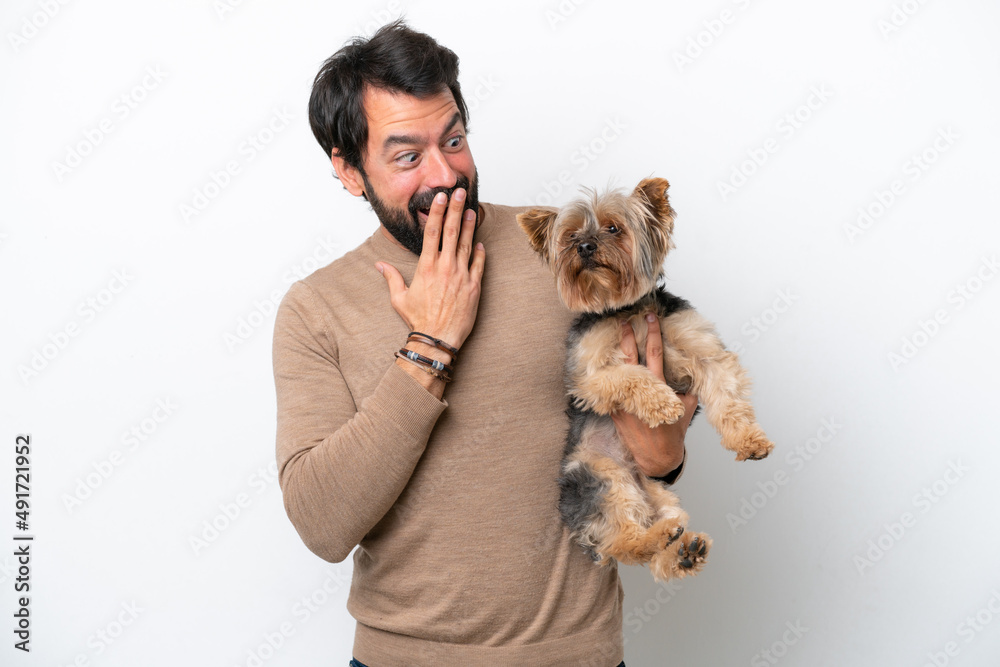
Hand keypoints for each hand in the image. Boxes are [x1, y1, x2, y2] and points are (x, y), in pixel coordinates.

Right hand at [375, 188, 485, 351]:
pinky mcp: (474, 287)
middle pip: (452, 232)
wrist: (437, 339)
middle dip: (456, 210)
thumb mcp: (399, 298)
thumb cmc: (418, 320)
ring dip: (470, 226)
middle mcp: (445, 267)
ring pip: (467, 245)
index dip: (437, 212)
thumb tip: (379, 265)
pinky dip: (481, 253)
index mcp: (427, 267)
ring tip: (473, 210)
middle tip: (460, 193)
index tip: (441, 197)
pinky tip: (481, 243)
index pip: (432, 232)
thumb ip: (392, 278)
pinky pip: (479, 265)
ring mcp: (461, 276)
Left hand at [611, 314, 697, 476]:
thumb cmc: (673, 434)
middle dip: (629, 337)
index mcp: (658, 387)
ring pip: (618, 372)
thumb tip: (684, 384)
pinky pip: (612, 390)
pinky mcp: (615, 411)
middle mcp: (639, 392)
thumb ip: (685, 393)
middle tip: (625, 321)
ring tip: (615, 339)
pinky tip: (608, 367)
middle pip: (631, 357)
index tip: (650, 318)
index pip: (655, 353)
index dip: (653, 333)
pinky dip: (611, 378)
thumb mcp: (686, 410)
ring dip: (618, 355)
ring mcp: (624, 401)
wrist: (657, 458)